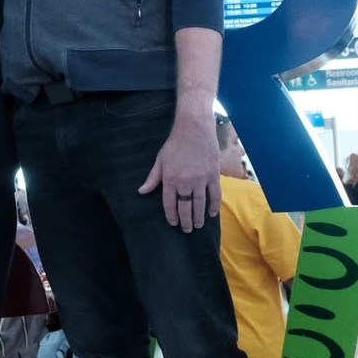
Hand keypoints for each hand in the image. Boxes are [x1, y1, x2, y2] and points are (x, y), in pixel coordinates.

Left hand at [138, 116, 222, 232]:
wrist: (194, 128)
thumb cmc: (175, 143)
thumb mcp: (160, 160)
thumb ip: (153, 178)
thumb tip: (142, 191)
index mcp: (170, 179)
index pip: (169, 203)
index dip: (171, 215)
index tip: (173, 223)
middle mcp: (185, 182)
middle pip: (186, 207)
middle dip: (186, 221)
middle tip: (187, 230)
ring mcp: (201, 179)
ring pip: (200, 204)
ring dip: (199, 217)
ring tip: (198, 226)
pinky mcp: (213, 175)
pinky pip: (215, 194)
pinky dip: (214, 206)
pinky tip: (212, 214)